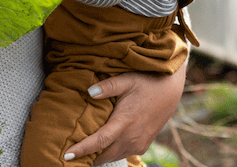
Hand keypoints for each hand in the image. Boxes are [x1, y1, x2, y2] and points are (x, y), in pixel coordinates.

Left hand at [64, 62, 185, 163]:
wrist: (170, 91)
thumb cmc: (146, 82)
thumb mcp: (126, 80)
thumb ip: (107, 87)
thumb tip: (88, 92)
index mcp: (125, 122)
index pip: (99, 141)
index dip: (82, 149)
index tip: (67, 155)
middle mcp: (132, 137)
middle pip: (104, 155)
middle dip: (87, 157)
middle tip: (71, 155)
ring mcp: (139, 143)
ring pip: (114, 156)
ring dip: (99, 156)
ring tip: (84, 152)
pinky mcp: (143, 145)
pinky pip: (123, 154)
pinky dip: (110, 153)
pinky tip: (102, 147)